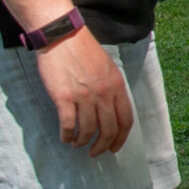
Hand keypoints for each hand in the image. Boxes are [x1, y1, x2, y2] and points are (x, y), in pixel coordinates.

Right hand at [33, 24, 135, 154]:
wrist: (62, 35)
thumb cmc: (83, 50)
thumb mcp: (107, 67)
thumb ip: (111, 88)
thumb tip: (111, 111)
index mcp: (117, 86)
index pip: (126, 120)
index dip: (121, 138)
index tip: (114, 148)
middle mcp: (103, 93)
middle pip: (109, 129)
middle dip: (102, 146)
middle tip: (95, 153)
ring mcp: (84, 96)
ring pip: (88, 130)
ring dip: (82, 142)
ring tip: (76, 144)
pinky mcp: (64, 97)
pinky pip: (68, 125)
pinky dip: (67, 136)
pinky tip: (65, 137)